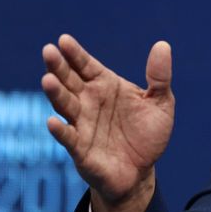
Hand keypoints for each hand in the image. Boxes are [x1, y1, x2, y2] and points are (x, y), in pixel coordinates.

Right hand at [41, 34, 174, 211]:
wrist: (142, 171)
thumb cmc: (147, 134)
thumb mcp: (160, 103)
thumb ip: (159, 77)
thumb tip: (163, 45)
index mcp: (106, 86)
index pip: (87, 66)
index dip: (75, 53)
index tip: (63, 39)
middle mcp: (89, 102)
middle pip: (70, 81)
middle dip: (58, 67)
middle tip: (48, 51)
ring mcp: (82, 125)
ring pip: (65, 105)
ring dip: (56, 93)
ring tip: (47, 79)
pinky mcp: (81, 149)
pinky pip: (69, 138)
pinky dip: (61, 130)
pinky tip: (52, 121)